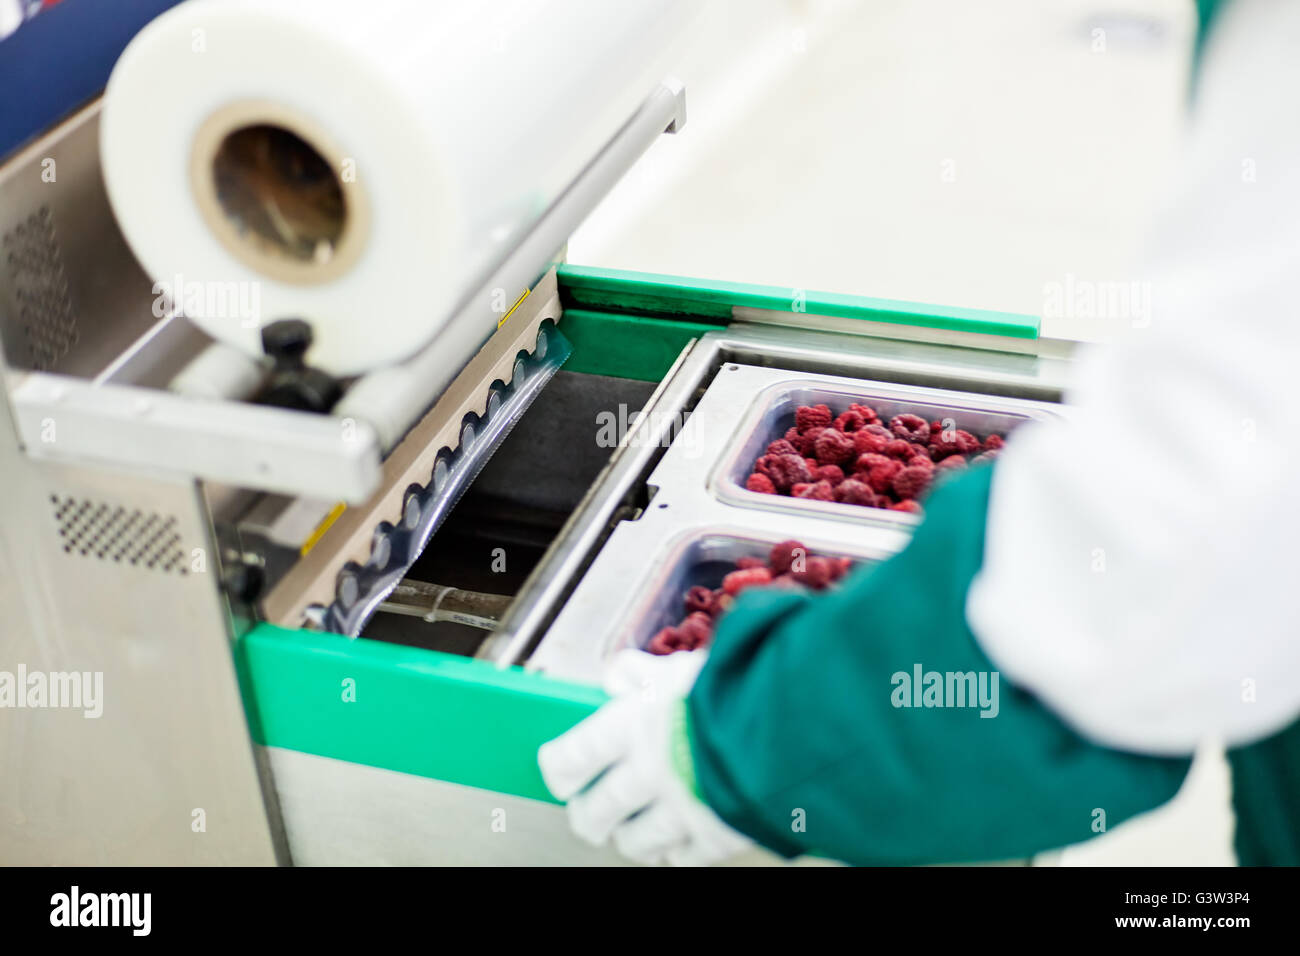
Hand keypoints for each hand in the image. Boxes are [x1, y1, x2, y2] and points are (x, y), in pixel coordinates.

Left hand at [538, 649, 752, 865]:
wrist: (798, 724)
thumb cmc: (741, 687)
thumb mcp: (684, 666)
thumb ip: (644, 673)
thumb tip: (617, 674)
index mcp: (633, 727)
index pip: (571, 758)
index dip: (559, 769)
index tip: (559, 772)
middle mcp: (648, 773)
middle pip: (596, 810)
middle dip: (588, 814)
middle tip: (588, 812)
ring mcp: (679, 810)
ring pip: (635, 840)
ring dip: (629, 836)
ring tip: (631, 829)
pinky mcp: (715, 837)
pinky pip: (681, 858)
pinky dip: (674, 852)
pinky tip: (678, 839)